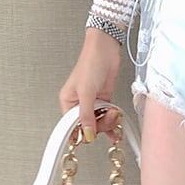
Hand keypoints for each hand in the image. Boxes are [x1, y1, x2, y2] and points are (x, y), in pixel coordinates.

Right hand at [58, 28, 123, 143]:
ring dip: (108, 122)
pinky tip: (117, 128)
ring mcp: (93, 101)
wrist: (106, 47)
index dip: (81, 133)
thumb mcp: (86, 91)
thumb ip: (87, 114)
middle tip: (107, 117)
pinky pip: (107, 115)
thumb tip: (87, 134)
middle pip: (87, 126)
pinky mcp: (105, 98)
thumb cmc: (91, 62)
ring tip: (114, 114)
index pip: (71, 127)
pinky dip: (112, 121)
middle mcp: (79, 104)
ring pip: (99, 122)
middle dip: (100, 125)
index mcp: (68, 102)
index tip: (91, 136)